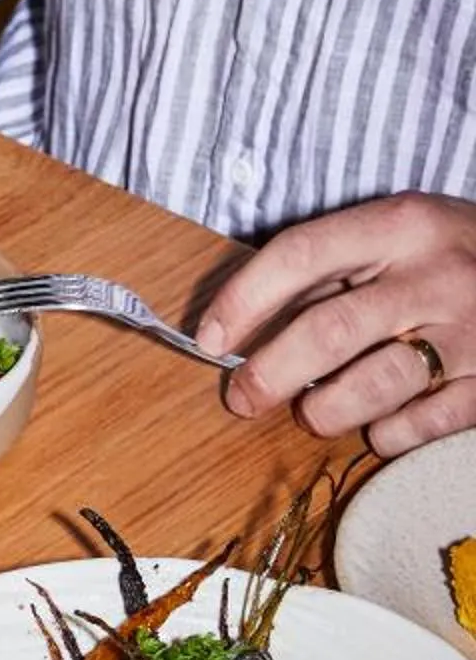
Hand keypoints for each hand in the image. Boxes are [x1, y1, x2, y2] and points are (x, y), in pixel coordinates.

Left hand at [197, 194, 475, 453]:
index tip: (209, 338)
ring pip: (374, 383)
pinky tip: (375, 428)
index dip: (243, 301)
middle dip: (270, 372)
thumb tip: (245, 320)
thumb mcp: (403, 234)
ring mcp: (471, 331)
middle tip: (243, 397)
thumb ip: (334, 269)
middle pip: (329, 330)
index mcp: (402, 224)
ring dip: (325, 409)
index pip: (300, 255)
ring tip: (311, 412)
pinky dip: (386, 434)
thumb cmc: (459, 254)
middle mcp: (437, 273)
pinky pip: (423, 423)